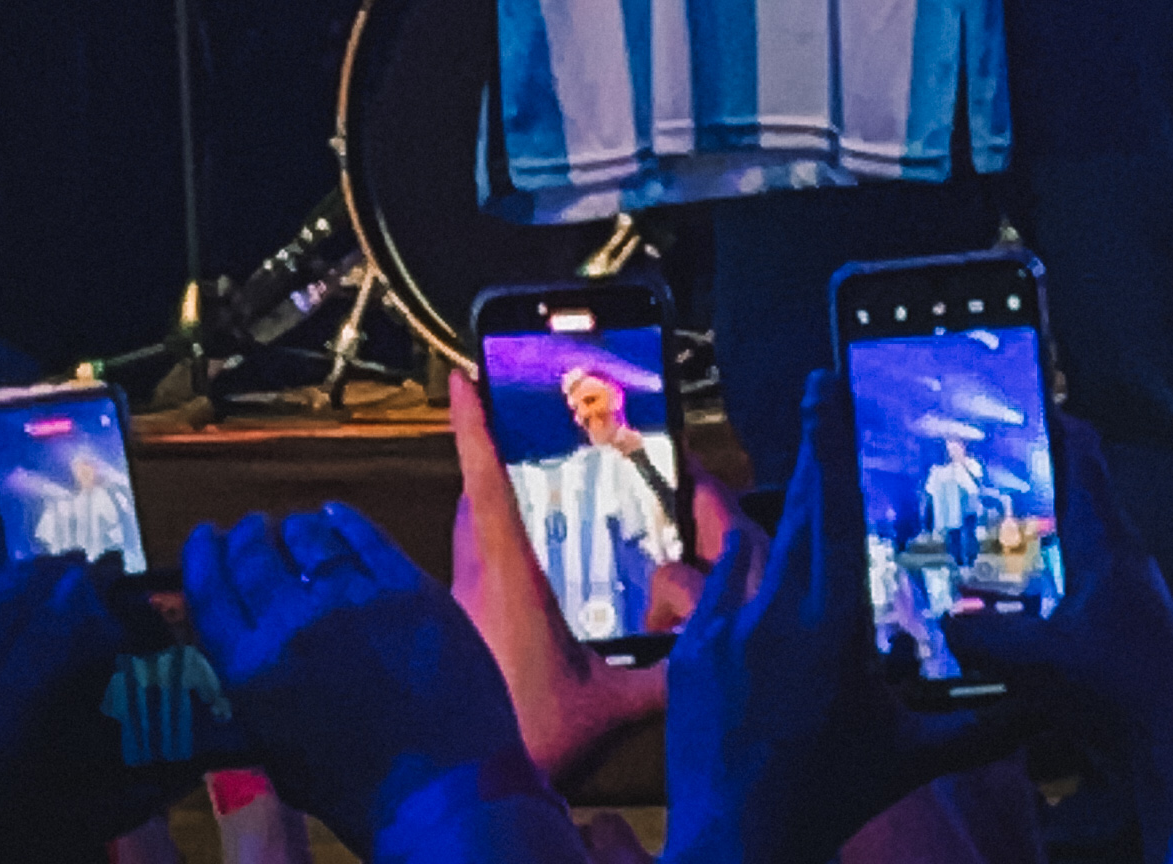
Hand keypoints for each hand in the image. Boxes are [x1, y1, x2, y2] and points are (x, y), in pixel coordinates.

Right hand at [184, 499, 528, 852]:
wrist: (441, 794)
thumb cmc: (358, 794)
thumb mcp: (280, 753)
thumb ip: (258, 696)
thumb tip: (248, 650)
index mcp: (253, 672)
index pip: (208, 592)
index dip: (201, 556)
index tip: (205, 538)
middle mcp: (294, 624)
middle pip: (254, 555)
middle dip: (247, 536)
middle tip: (250, 529)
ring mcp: (353, 598)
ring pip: (309, 537)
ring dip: (295, 529)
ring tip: (295, 529)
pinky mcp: (407, 585)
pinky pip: (365, 535)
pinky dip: (345, 522)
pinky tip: (338, 519)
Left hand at [449, 368, 734, 780]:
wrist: (466, 797)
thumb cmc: (533, 744)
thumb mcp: (612, 707)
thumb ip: (667, 673)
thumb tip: (715, 643)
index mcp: (508, 581)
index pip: (487, 485)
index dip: (474, 426)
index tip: (459, 376)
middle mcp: (474, 584)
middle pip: (475, 501)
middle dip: (491, 456)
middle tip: (519, 419)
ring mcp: (460, 608)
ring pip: (468, 537)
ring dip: (490, 505)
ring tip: (530, 485)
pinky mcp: (458, 634)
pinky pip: (469, 572)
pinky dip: (491, 551)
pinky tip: (525, 570)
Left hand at [663, 371, 1019, 863]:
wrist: (740, 845)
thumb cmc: (831, 798)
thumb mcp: (913, 756)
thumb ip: (985, 724)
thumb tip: (1048, 701)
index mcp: (834, 625)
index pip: (837, 510)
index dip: (833, 440)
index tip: (827, 383)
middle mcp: (776, 613)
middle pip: (796, 511)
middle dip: (811, 455)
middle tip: (819, 396)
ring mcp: (725, 629)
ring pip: (753, 554)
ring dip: (778, 536)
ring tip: (798, 523)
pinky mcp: (689, 651)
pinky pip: (717, 598)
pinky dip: (739, 590)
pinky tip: (755, 594)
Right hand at [943, 421, 1172, 863]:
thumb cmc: (1121, 687)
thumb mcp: (1040, 661)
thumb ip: (985, 638)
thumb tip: (942, 623)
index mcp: (1105, 537)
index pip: (1081, 449)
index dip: (1047, 417)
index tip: (1003, 400)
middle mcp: (1118, 555)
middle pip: (1068, 495)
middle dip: (1020, 482)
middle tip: (964, 475)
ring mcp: (1121, 596)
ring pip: (1067, 546)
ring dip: (1027, 540)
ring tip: (970, 541)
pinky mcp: (1118, 636)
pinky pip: (1068, 591)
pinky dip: (1036, 587)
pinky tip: (1000, 611)